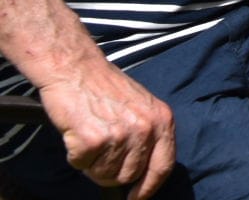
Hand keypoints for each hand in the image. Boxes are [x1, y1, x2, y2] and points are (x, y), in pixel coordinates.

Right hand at [37, 63, 175, 199]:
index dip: (150, 187)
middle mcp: (145, 129)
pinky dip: (76, 155)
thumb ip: (149, 135)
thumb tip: (144, 173)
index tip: (138, 197)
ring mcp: (120, 135)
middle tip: (101, 152)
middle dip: (112, 171)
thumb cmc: (106, 88)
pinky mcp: (92, 140)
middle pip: (130, 175)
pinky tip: (78, 133)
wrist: (77, 69)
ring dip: (93, 164)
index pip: (164, 166)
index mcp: (162, 120)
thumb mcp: (142, 107)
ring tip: (91, 137)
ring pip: (104, 174)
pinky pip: (82, 165)